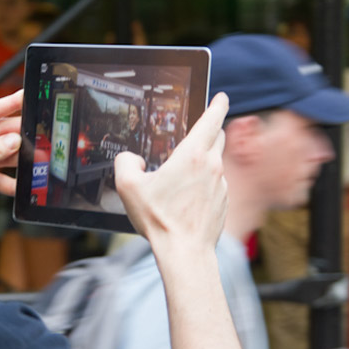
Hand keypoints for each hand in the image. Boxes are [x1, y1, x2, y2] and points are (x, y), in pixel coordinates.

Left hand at [0, 90, 22, 245]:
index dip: (10, 104)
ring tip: (36, 161)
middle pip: (1, 133)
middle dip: (20, 137)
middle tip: (38, 135)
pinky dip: (9, 182)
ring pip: (3, 155)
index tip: (27, 97)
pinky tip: (20, 186)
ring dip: (19, 160)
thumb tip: (15, 141)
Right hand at [114, 92, 228, 254]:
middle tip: (198, 130)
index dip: (218, 104)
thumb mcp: (128, 187)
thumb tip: (131, 159)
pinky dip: (205, 182)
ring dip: (204, 160)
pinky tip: (187, 196)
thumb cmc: (160, 220)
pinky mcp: (223, 201)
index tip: (221, 96)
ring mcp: (221, 184)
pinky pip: (216, 182)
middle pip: (218, 136)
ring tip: (182, 173)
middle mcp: (212, 166)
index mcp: (192, 155)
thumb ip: (125, 162)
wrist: (185, 252)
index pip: (211, 119)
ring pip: (216, 161)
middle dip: (211, 128)